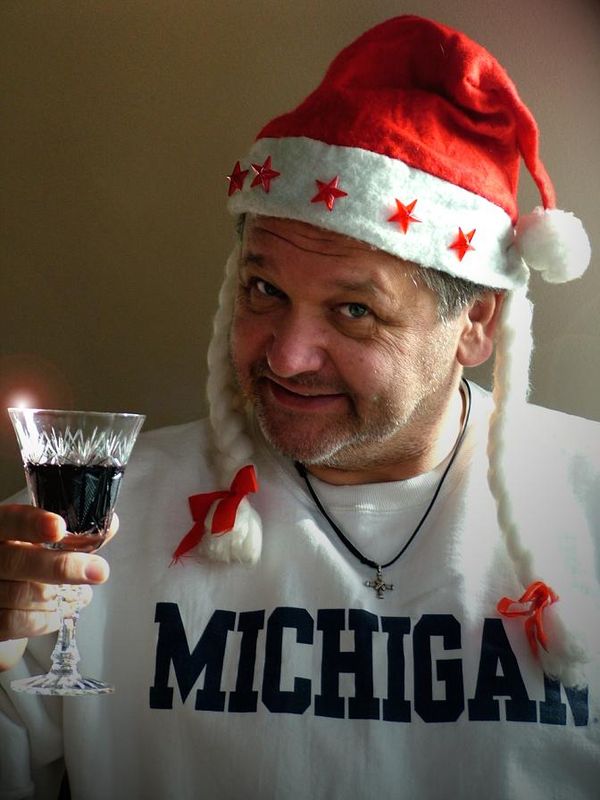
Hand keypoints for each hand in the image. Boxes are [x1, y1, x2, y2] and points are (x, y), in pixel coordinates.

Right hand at [0, 504, 117, 671]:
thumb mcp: (39, 536)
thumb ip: (72, 533)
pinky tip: (61, 611)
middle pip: (16, 562)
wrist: (1, 584)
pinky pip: (14, 622)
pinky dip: (45, 619)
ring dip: (60, 597)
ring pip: (19, 594)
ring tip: (84, 594)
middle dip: (62, 567)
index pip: (10, 520)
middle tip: (98, 571)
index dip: (32, 524)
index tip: (59, 527)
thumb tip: (108, 527)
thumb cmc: (23, 555)